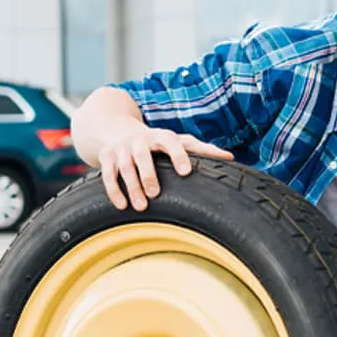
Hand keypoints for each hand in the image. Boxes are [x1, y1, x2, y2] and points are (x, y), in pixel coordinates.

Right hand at [98, 127, 234, 210]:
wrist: (118, 129)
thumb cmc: (158, 142)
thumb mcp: (178, 141)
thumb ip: (202, 149)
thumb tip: (230, 158)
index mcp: (161, 136)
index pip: (171, 142)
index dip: (178, 155)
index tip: (186, 172)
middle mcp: (139, 139)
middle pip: (142, 155)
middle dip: (148, 174)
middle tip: (156, 194)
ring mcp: (121, 148)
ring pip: (124, 167)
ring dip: (131, 187)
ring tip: (141, 207)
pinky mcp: (106, 157)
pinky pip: (107, 174)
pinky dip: (114, 190)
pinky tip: (122, 206)